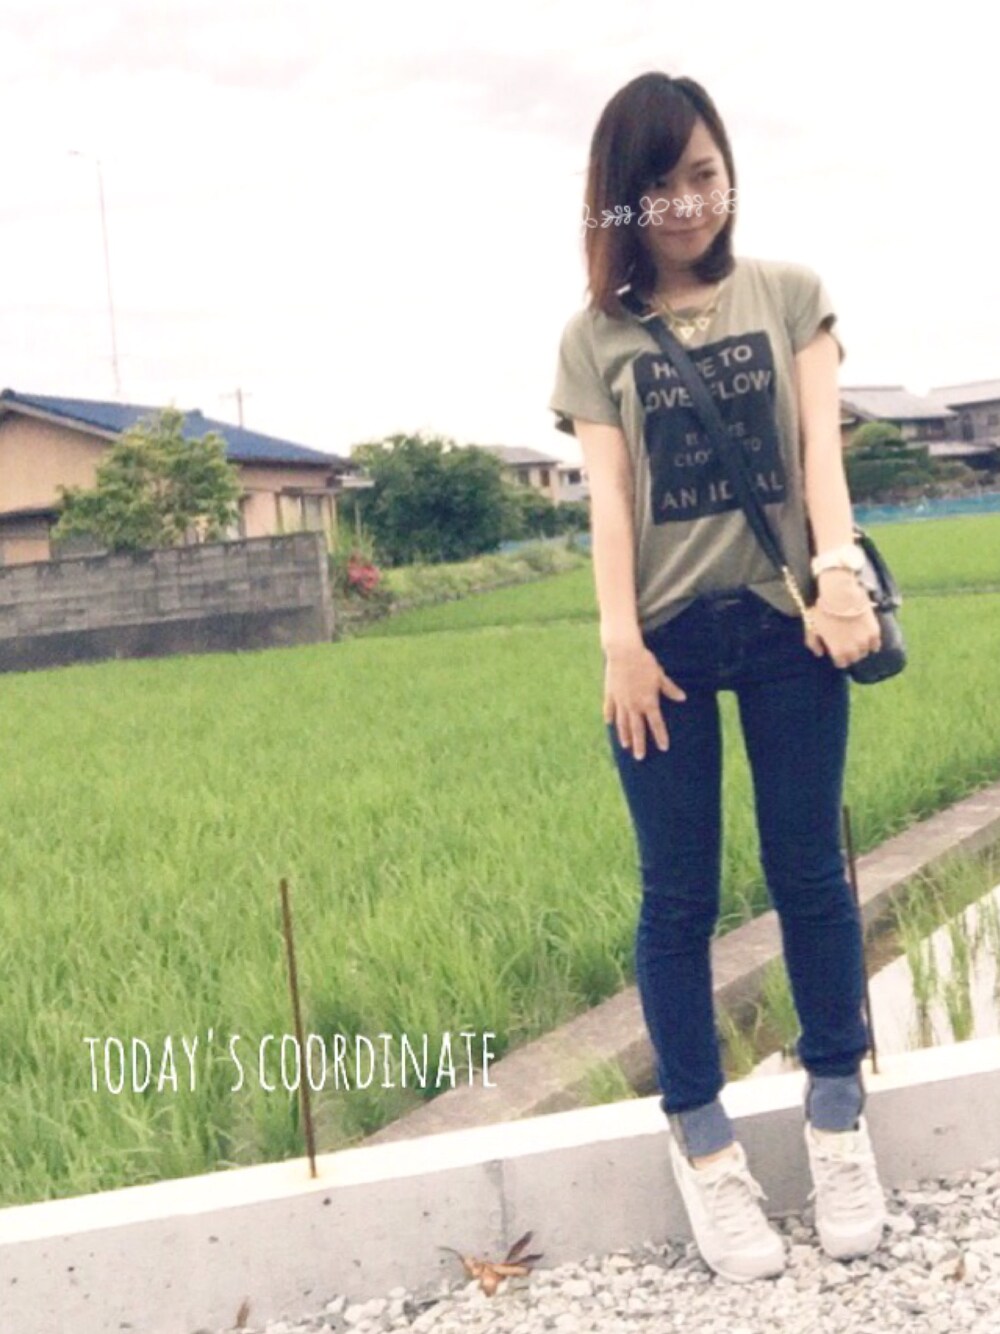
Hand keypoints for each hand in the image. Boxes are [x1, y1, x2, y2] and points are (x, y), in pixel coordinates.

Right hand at [602, 642, 686, 759]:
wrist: (623, 652)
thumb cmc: (645, 662)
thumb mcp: (660, 676)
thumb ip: (670, 689)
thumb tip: (683, 698)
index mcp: (648, 701)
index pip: (656, 724)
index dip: (660, 736)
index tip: (663, 748)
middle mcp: (633, 705)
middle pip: (637, 729)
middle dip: (639, 744)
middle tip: (640, 758)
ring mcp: (620, 701)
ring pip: (622, 723)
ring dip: (624, 735)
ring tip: (625, 746)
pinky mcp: (610, 693)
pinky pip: (609, 708)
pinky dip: (609, 716)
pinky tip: (609, 723)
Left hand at [805, 570, 880, 668]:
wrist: (841, 595)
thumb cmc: (823, 611)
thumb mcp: (811, 627)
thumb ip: (813, 643)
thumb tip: (820, 654)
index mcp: (838, 651)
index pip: (842, 664)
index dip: (839, 658)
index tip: (838, 653)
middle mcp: (853, 650)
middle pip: (854, 658)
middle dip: (850, 654)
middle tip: (847, 645)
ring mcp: (865, 641)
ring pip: (865, 652)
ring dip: (861, 649)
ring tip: (857, 641)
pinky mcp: (875, 632)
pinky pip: (876, 644)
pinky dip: (872, 644)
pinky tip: (868, 640)